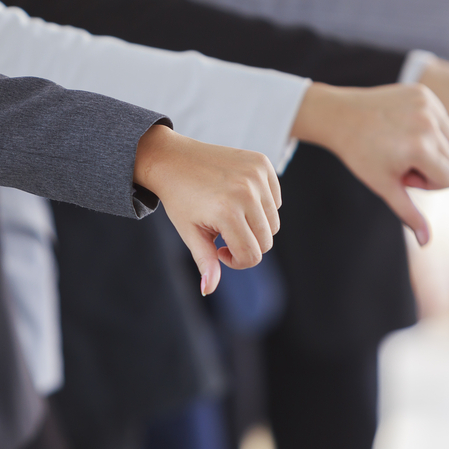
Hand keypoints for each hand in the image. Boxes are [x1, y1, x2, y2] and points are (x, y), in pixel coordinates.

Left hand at [133, 124, 280, 295]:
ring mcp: (256, 175)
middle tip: (223, 234)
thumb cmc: (180, 200)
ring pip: (273, 221)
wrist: (173, 159)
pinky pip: (274, 199)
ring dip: (255, 225)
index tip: (218, 250)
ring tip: (230, 215)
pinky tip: (238, 198)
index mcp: (227, 212)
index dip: (236, 261)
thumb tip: (209, 290)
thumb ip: (205, 262)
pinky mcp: (261, 163)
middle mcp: (246, 192)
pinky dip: (261, 204)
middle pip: (266, 240)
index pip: (252, 255)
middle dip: (247, 244)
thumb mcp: (190, 233)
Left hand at [290, 82, 448, 245]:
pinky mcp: (424, 92)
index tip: (402, 175)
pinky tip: (405, 125)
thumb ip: (409, 213)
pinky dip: (431, 125)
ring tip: (404, 143)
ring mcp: (428, 105)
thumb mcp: (384, 186)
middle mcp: (428, 125)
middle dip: (429, 165)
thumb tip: (427, 242)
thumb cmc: (361, 155)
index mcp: (420, 149)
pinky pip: (444, 118)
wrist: (340, 116)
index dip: (427, 184)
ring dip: (434, 145)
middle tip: (399, 157)